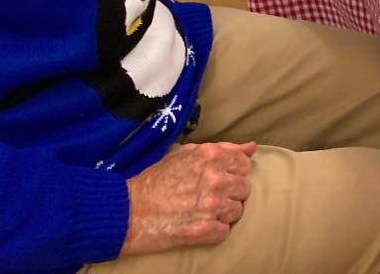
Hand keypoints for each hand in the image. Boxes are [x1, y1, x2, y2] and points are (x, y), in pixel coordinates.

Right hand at [121, 141, 255, 256]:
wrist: (129, 211)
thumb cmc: (155, 180)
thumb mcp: (186, 154)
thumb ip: (223, 149)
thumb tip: (251, 148)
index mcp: (212, 156)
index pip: (244, 164)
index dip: (233, 172)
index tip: (221, 178)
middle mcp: (215, 178)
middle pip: (244, 188)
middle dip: (229, 193)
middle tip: (209, 197)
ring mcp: (211, 205)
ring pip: (236, 211)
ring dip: (222, 213)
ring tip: (202, 212)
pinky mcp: (204, 230)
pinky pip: (224, 232)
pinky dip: (213, 232)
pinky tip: (199, 225)